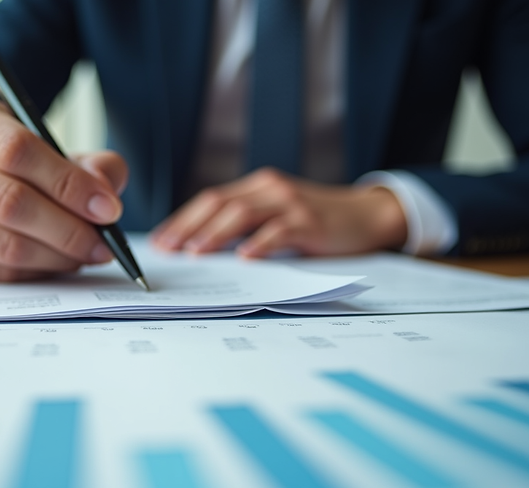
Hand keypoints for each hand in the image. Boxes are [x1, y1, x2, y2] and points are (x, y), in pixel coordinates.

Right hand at [0, 92, 127, 280]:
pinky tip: (56, 262)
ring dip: (58, 256)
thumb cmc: (13, 161)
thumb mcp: (49, 145)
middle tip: (104, 243)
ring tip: (87, 253)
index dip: (69, 183)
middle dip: (69, 229)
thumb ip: (91, 164)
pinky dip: (37, 272)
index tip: (109, 208)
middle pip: (10, 202)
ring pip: (5, 245)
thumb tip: (105, 199)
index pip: (17, 150)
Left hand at [150, 168, 406, 257]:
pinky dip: (261, 243)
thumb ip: (247, 227)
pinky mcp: (311, 221)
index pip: (211, 200)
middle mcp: (270, 189)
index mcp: (257, 188)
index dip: (182, 219)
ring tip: (196, 252)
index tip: (160, 241)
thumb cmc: (318, 223)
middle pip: (219, 203)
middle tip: (167, 249)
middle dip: (189, 227)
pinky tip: (245, 258)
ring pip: (243, 214)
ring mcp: (290, 203)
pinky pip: (280, 230)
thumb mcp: (278, 217)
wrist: (368, 215)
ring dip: (216, 234)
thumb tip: (203, 250)